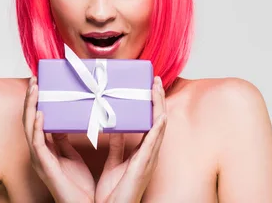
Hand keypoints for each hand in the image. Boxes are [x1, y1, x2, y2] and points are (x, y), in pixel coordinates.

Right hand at [23, 76, 94, 202]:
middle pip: (29, 120)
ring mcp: (40, 159)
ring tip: (34, 89)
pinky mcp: (45, 166)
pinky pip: (38, 144)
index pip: (37, 119)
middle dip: (31, 99)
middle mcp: (39, 152)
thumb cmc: (79, 184)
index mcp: (47, 148)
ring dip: (30, 107)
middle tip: (36, 79)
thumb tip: (71, 120)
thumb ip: (68, 139)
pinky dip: (37, 128)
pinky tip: (39, 114)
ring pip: (29, 128)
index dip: (37, 101)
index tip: (41, 82)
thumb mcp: (73, 154)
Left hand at [95, 76, 167, 202]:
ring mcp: (150, 157)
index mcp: (143, 151)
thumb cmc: (114, 192)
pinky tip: (159, 114)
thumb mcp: (113, 162)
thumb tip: (111, 127)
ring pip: (159, 125)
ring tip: (156, 88)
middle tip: (153, 80)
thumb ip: (116, 145)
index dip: (152, 104)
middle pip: (158, 119)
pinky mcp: (145, 163)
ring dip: (159, 105)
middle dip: (158, 99)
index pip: (151, 122)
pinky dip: (158, 126)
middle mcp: (150, 152)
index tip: (148, 87)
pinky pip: (154, 140)